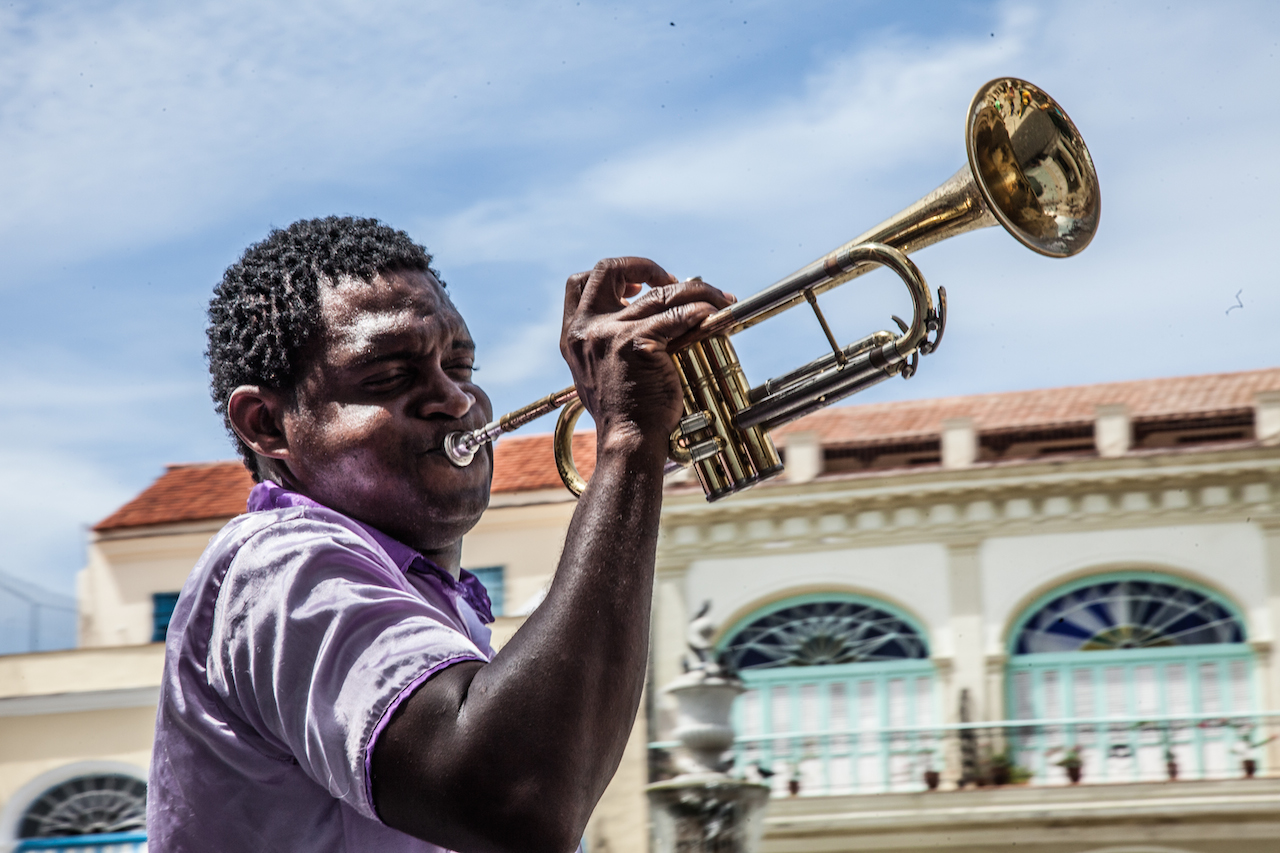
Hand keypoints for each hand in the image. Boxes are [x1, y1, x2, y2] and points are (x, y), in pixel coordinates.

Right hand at [560, 257, 733, 454]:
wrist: (626, 441)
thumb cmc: (622, 414)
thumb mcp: (598, 373)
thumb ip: (609, 343)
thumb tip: (647, 320)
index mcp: (573, 335)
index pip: (580, 283)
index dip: (613, 276)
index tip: (638, 286)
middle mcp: (585, 329)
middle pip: (608, 269)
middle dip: (644, 265)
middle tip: (671, 279)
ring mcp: (609, 333)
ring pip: (658, 291)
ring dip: (694, 289)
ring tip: (717, 298)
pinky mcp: (636, 342)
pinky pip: (677, 315)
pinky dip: (700, 311)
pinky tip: (714, 315)